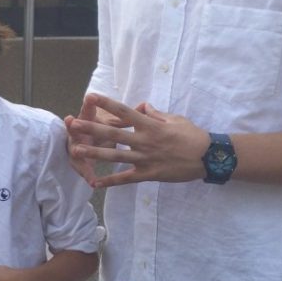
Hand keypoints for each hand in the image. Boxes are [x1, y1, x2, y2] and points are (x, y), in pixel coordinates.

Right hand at [63, 95, 121, 185]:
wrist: (79, 140)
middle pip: (76, 128)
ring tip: (76, 151)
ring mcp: (77, 147)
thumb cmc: (98, 128)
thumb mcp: (110, 120)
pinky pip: (83, 170)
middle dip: (73, 125)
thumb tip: (144, 106)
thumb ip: (125, 116)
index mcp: (88, 119)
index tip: (90, 97)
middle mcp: (80, 132)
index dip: (89, 104)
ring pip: (77, 149)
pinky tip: (93, 182)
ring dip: (78, 150)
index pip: (89, 109)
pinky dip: (88, 175)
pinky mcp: (79, 162)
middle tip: (70, 119)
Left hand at [66, 94, 209, 187]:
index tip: (91, 97)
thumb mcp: (174, 119)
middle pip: (113, 134)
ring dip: (95, 154)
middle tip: (73, 124)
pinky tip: (96, 183)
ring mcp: (146, 159)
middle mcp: (144, 141)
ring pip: (116, 157)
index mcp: (150, 125)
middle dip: (92, 129)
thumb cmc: (192, 135)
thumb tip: (142, 106)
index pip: (124, 112)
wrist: (208, 157)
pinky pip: (127, 178)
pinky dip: (111, 182)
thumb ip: (155, 114)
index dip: (106, 104)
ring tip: (77, 151)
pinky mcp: (149, 175)